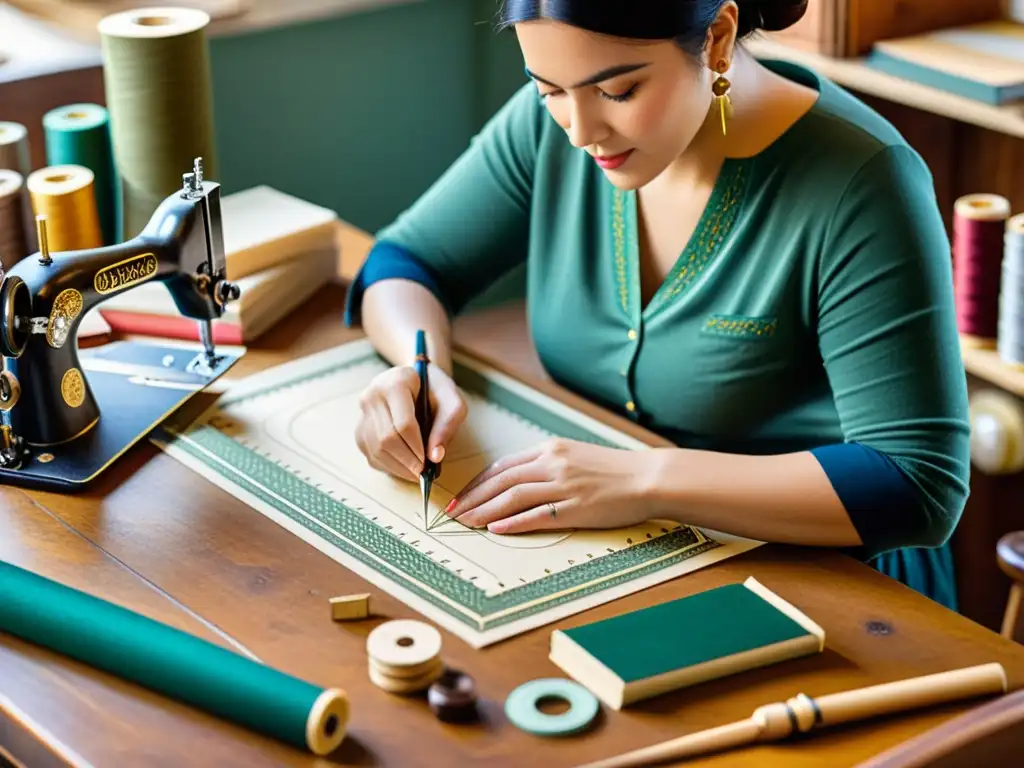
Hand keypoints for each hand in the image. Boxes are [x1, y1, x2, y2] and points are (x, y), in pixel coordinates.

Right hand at [355, 362, 466, 481]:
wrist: (417, 379)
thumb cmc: (436, 390)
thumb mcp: (452, 400)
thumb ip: (449, 424)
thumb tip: (435, 456)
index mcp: (395, 382)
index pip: (403, 424)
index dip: (416, 448)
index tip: (427, 463)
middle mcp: (373, 394)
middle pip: (386, 438)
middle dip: (405, 461)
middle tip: (421, 474)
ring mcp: (363, 411)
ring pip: (375, 449)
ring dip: (396, 467)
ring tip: (414, 474)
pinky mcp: (360, 426)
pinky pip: (369, 453)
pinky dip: (386, 466)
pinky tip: (402, 468)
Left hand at [443, 438, 654, 533]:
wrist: (648, 477)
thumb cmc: (614, 470)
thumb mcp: (576, 456)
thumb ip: (548, 464)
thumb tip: (519, 480)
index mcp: (551, 449)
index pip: (503, 466)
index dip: (477, 482)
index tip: (461, 495)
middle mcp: (553, 463)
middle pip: (501, 480)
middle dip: (472, 497)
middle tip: (451, 512)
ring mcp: (564, 485)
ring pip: (514, 496)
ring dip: (485, 510)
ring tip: (465, 522)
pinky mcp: (577, 507)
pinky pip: (538, 515)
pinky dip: (514, 522)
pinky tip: (496, 528)